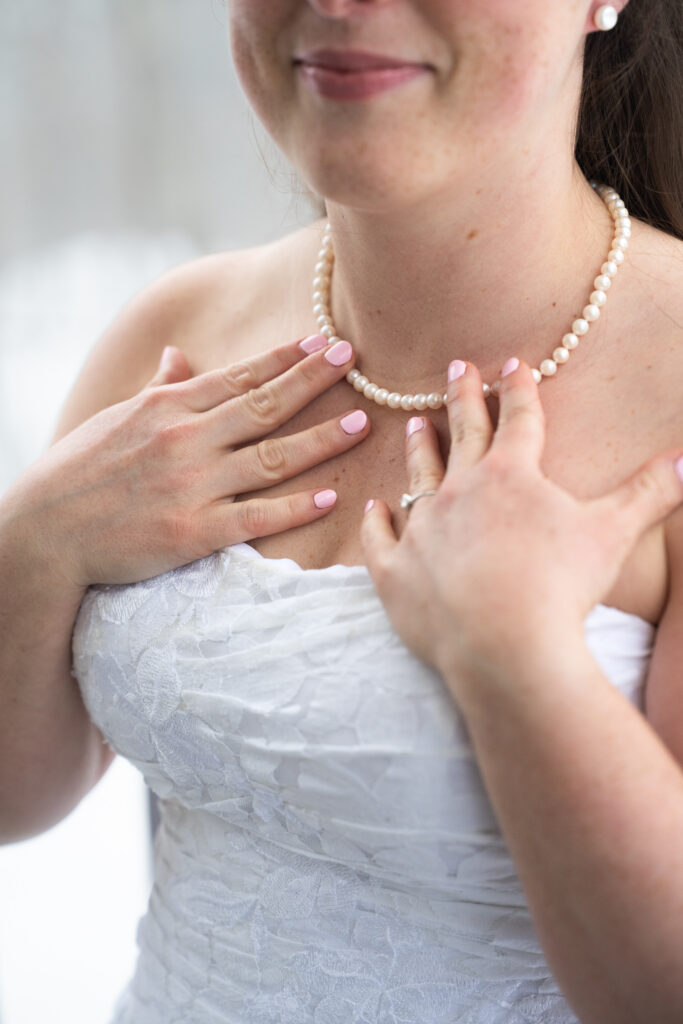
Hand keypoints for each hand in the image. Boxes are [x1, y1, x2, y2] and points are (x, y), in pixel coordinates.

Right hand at [6, 334, 368, 586]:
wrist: (46, 531)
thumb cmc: (80, 472)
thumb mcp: (117, 417)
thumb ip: (158, 389)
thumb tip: (176, 356)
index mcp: (168, 406)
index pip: (238, 376)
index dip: (284, 357)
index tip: (321, 341)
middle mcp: (185, 438)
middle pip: (263, 405)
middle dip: (312, 380)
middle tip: (353, 360)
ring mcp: (192, 485)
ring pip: (270, 457)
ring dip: (319, 439)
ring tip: (359, 424)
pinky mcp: (193, 531)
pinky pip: (256, 516)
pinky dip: (294, 507)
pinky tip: (328, 496)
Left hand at [361, 358, 682, 684]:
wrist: (505, 645)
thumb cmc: (560, 587)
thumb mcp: (613, 533)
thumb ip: (649, 493)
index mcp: (511, 475)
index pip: (518, 419)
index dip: (518, 389)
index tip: (514, 364)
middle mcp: (460, 491)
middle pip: (463, 434)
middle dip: (463, 398)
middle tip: (456, 367)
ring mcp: (423, 530)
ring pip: (418, 477)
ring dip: (419, 449)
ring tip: (412, 424)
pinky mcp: (396, 573)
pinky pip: (380, 539)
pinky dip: (375, 522)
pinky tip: (372, 507)